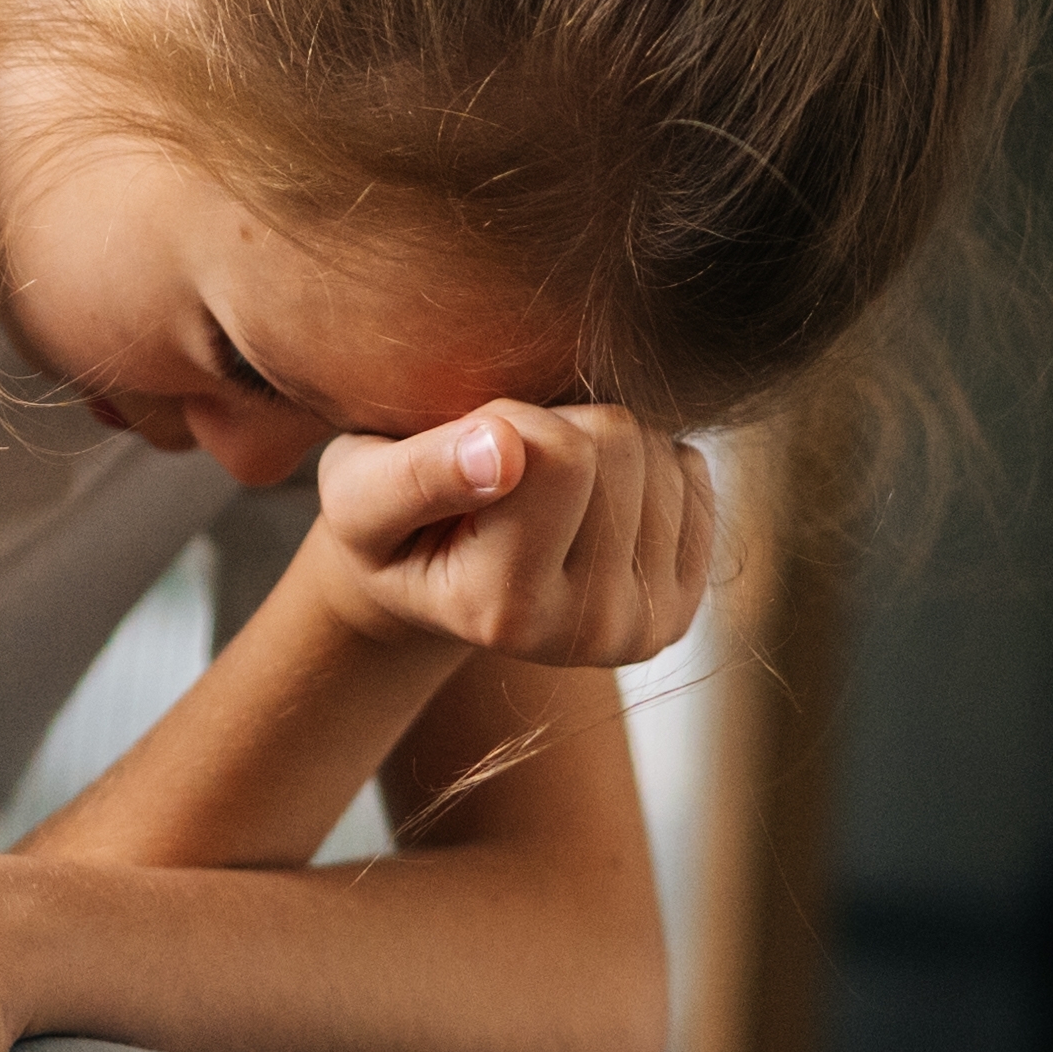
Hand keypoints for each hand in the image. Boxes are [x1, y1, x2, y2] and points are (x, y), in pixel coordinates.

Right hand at [300, 399, 720, 672]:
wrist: (436, 588)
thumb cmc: (389, 527)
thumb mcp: (360, 493)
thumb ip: (418, 474)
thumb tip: (506, 452)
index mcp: (503, 610)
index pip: (562, 453)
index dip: (513, 418)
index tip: (470, 453)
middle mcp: (587, 633)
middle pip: (621, 446)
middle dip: (560, 427)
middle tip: (509, 472)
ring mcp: (644, 627)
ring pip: (661, 455)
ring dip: (601, 445)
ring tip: (542, 490)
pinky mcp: (680, 608)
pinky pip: (692, 474)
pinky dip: (643, 463)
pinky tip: (587, 501)